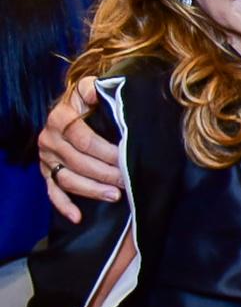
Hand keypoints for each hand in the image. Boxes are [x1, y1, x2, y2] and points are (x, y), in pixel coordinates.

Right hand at [38, 75, 120, 221]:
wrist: (72, 111)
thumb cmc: (91, 104)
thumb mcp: (92, 91)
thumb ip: (97, 90)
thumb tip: (104, 90)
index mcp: (61, 117)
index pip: (83, 138)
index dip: (106, 150)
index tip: (126, 156)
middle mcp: (50, 137)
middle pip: (78, 161)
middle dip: (105, 173)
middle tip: (127, 180)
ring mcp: (47, 157)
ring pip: (67, 179)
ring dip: (92, 190)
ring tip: (116, 196)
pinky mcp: (46, 173)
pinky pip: (52, 193)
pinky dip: (64, 206)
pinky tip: (78, 216)